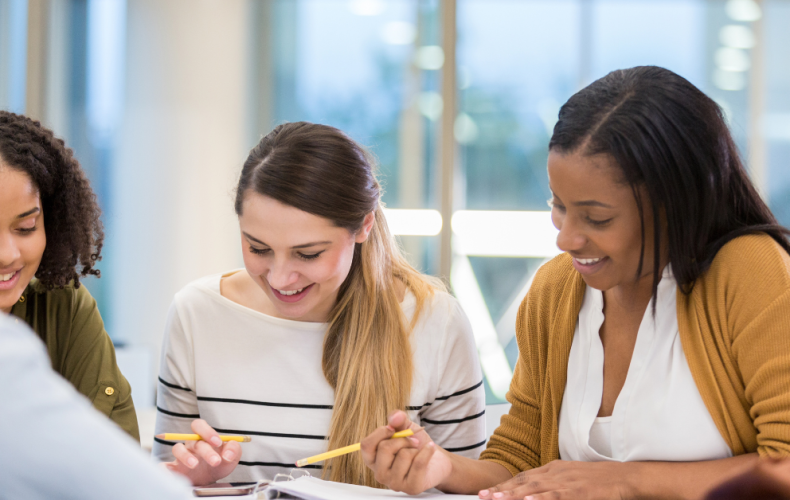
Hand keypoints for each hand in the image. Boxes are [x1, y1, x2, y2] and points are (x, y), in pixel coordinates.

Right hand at [162, 419, 241, 485]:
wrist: (210, 480)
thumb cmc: (219, 464)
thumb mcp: (231, 457)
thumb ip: (234, 450)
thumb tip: (227, 454)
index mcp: (203, 437)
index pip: (199, 425)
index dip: (208, 432)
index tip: (218, 443)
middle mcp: (190, 444)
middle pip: (193, 441)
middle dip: (205, 451)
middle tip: (215, 461)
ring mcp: (180, 457)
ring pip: (177, 449)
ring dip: (185, 456)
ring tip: (195, 465)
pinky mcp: (173, 470)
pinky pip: (164, 466)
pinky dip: (164, 469)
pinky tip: (171, 474)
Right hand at [360, 410, 451, 494]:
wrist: (436, 459)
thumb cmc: (416, 444)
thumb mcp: (405, 427)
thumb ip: (397, 419)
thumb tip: (394, 417)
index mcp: (373, 459)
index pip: (366, 445)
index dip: (380, 432)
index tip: (393, 428)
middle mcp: (380, 474)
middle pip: (384, 448)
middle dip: (402, 439)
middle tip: (413, 441)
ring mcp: (394, 483)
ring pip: (403, 455)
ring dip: (415, 448)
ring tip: (418, 452)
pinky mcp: (411, 488)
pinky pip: (418, 463)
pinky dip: (427, 451)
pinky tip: (430, 449)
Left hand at [478, 460, 638, 499]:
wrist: (623, 476)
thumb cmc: (596, 480)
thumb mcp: (568, 478)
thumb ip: (550, 484)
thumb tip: (530, 493)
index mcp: (552, 469)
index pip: (522, 477)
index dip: (503, 485)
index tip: (486, 493)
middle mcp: (556, 473)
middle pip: (524, 481)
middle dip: (502, 490)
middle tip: (483, 496)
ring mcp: (567, 482)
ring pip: (536, 488)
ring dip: (515, 494)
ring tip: (498, 499)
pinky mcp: (579, 492)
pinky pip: (558, 495)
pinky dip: (543, 497)